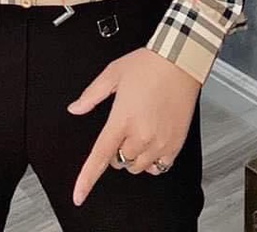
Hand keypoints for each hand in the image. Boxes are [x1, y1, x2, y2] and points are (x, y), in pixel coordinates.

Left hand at [68, 47, 199, 204]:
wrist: (181, 60)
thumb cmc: (149, 64)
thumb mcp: (113, 73)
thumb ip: (91, 95)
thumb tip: (75, 108)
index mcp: (122, 119)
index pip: (100, 157)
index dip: (87, 180)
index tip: (78, 195)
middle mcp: (141, 135)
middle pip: (119, 161)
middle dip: (116, 150)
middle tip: (123, 129)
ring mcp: (160, 141)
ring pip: (137, 166)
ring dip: (133, 156)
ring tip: (139, 133)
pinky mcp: (176, 143)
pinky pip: (159, 167)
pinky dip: (152, 161)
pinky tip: (153, 143)